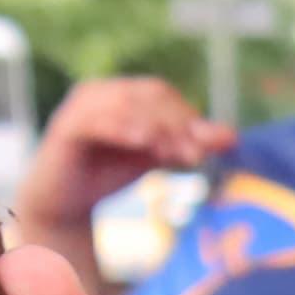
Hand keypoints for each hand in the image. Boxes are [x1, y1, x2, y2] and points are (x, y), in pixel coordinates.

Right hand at [9, 73, 234, 294]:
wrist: (62, 204)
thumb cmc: (107, 174)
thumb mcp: (154, 156)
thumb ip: (188, 143)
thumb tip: (232, 136)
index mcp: (117, 91)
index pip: (160, 92)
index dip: (186, 116)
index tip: (205, 150)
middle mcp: (95, 91)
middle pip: (147, 94)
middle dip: (176, 124)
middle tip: (194, 157)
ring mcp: (78, 107)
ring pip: (127, 105)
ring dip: (157, 129)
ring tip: (173, 156)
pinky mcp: (65, 127)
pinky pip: (98, 121)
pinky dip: (124, 128)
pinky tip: (144, 143)